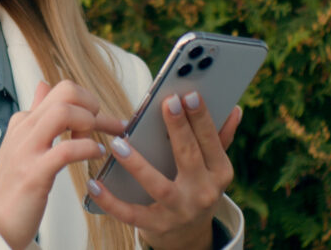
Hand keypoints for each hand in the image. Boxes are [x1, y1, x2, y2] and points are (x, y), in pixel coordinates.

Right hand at [0, 80, 125, 249]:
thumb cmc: (14, 185)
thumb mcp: (22, 141)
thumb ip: (37, 113)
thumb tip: (44, 84)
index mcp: (24, 121)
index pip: (61, 91)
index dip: (88, 101)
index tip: (101, 119)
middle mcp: (24, 129)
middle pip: (65, 92)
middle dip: (92, 104)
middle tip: (102, 125)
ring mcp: (27, 150)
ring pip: (63, 113)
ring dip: (88, 123)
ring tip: (94, 141)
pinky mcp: (34, 174)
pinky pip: (66, 150)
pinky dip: (87, 149)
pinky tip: (94, 155)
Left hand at [85, 92, 241, 249]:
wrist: (189, 235)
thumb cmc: (196, 188)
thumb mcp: (213, 168)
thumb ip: (221, 138)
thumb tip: (235, 109)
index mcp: (219, 173)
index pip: (211, 142)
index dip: (201, 118)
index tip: (189, 94)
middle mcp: (203, 193)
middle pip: (189, 157)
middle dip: (179, 129)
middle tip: (167, 103)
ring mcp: (179, 211)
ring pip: (158, 186)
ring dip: (138, 165)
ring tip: (119, 144)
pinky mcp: (156, 225)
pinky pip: (131, 213)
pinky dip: (111, 201)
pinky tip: (94, 184)